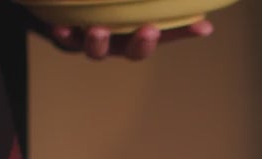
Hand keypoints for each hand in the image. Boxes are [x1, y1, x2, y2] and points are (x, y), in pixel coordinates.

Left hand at [48, 20, 213, 60]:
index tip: (203, 27)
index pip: (166, 34)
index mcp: (135, 32)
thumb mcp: (125, 7)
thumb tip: (195, 10)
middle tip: (151, 30)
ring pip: (96, 50)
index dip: (183, 32)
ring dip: (98, 43)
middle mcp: (116, 41)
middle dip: (142, 43)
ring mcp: (89, 41)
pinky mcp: (65, 37)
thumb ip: (150, 5)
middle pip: (132, 50)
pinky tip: (61, 27)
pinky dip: (63, 35)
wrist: (57, 7)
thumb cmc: (100, 7)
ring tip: (97, 30)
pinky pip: (64, 40)